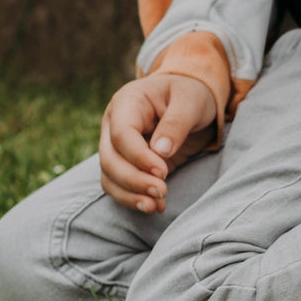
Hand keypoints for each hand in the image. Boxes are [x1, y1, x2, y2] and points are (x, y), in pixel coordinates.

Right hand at [99, 74, 217, 212]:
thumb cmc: (190, 93)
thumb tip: (161, 151)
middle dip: (133, 180)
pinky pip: (119, 185)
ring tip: (157, 206)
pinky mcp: (127, 163)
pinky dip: (133, 199)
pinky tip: (156, 207)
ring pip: (110, 176)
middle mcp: (114, 125)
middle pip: (110, 159)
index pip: (121, 134)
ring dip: (130, 195)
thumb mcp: (190, 101)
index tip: (163, 171)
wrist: (190, 98)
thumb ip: (176, 124)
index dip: (139, 157)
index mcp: (126, 103)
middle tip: (162, 192)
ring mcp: (117, 146)